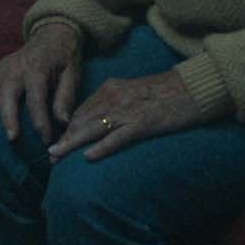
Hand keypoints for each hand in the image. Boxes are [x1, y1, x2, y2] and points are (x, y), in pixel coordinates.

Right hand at [0, 24, 82, 146]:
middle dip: (9, 116)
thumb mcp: (71, 74)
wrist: (52, 35)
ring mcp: (3, 68)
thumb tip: (63, 123)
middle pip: (9, 93)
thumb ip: (65, 98)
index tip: (45, 141)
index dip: (41, 121)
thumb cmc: (63, 60)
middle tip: (12, 138)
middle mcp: (17, 68)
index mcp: (38, 70)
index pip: (37, 99)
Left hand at [48, 70, 203, 162]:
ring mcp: (128, 110)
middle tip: (51, 156)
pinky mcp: (143, 122)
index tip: (57, 142)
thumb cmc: (168, 92)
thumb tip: (99, 122)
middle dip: (65, 138)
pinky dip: (102, 147)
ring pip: (93, 128)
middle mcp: (115, 97)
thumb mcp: (135, 92)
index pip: (82, 110)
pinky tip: (88, 157)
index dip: (67, 128)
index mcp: (112, 88)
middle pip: (82, 120)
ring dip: (73, 144)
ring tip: (58, 157)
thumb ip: (116, 103)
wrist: (194, 87)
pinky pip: (118, 137)